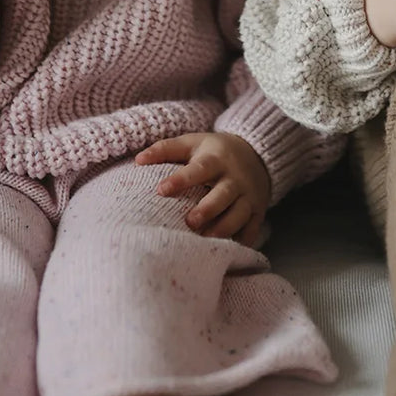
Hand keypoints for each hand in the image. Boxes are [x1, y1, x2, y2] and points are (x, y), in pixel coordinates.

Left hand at [135, 132, 270, 245]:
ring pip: (239, 215)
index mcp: (216, 159)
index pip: (200, 169)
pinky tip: (226, 251)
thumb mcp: (193, 143)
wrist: (258, 153)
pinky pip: (251, 230)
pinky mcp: (258, 212)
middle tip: (189, 222)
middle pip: (223, 195)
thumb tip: (138, 160)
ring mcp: (249, 196)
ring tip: (205, 240)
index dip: (181, 179)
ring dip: (223, 229)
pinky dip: (241, 242)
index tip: (161, 190)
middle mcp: (235, 178)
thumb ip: (166, 149)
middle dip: (208, 210)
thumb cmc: (214, 151)